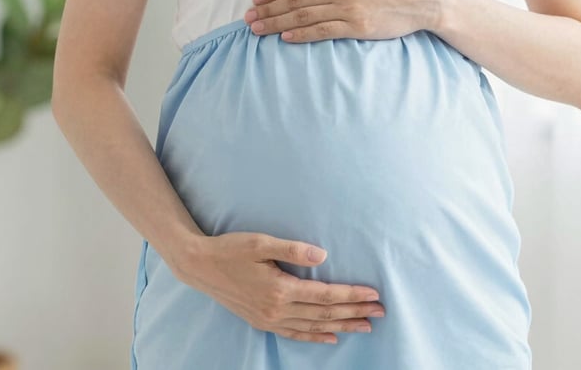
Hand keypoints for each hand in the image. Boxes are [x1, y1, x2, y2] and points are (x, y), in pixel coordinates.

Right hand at [178, 231, 385, 343]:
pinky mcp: (262, 321)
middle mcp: (277, 310)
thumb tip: (323, 256)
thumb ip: (293, 249)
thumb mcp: (261, 243)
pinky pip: (295, 334)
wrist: (200, 266)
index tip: (374, 295)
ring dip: (341, 326)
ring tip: (365, 326)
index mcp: (280, 290)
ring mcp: (269, 319)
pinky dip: (315, 337)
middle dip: (354, 313)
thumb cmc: (230, 249)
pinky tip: (330, 337)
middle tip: (380, 312)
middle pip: (325, 314)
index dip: (351, 296)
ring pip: (313, 327)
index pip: (325, 296)